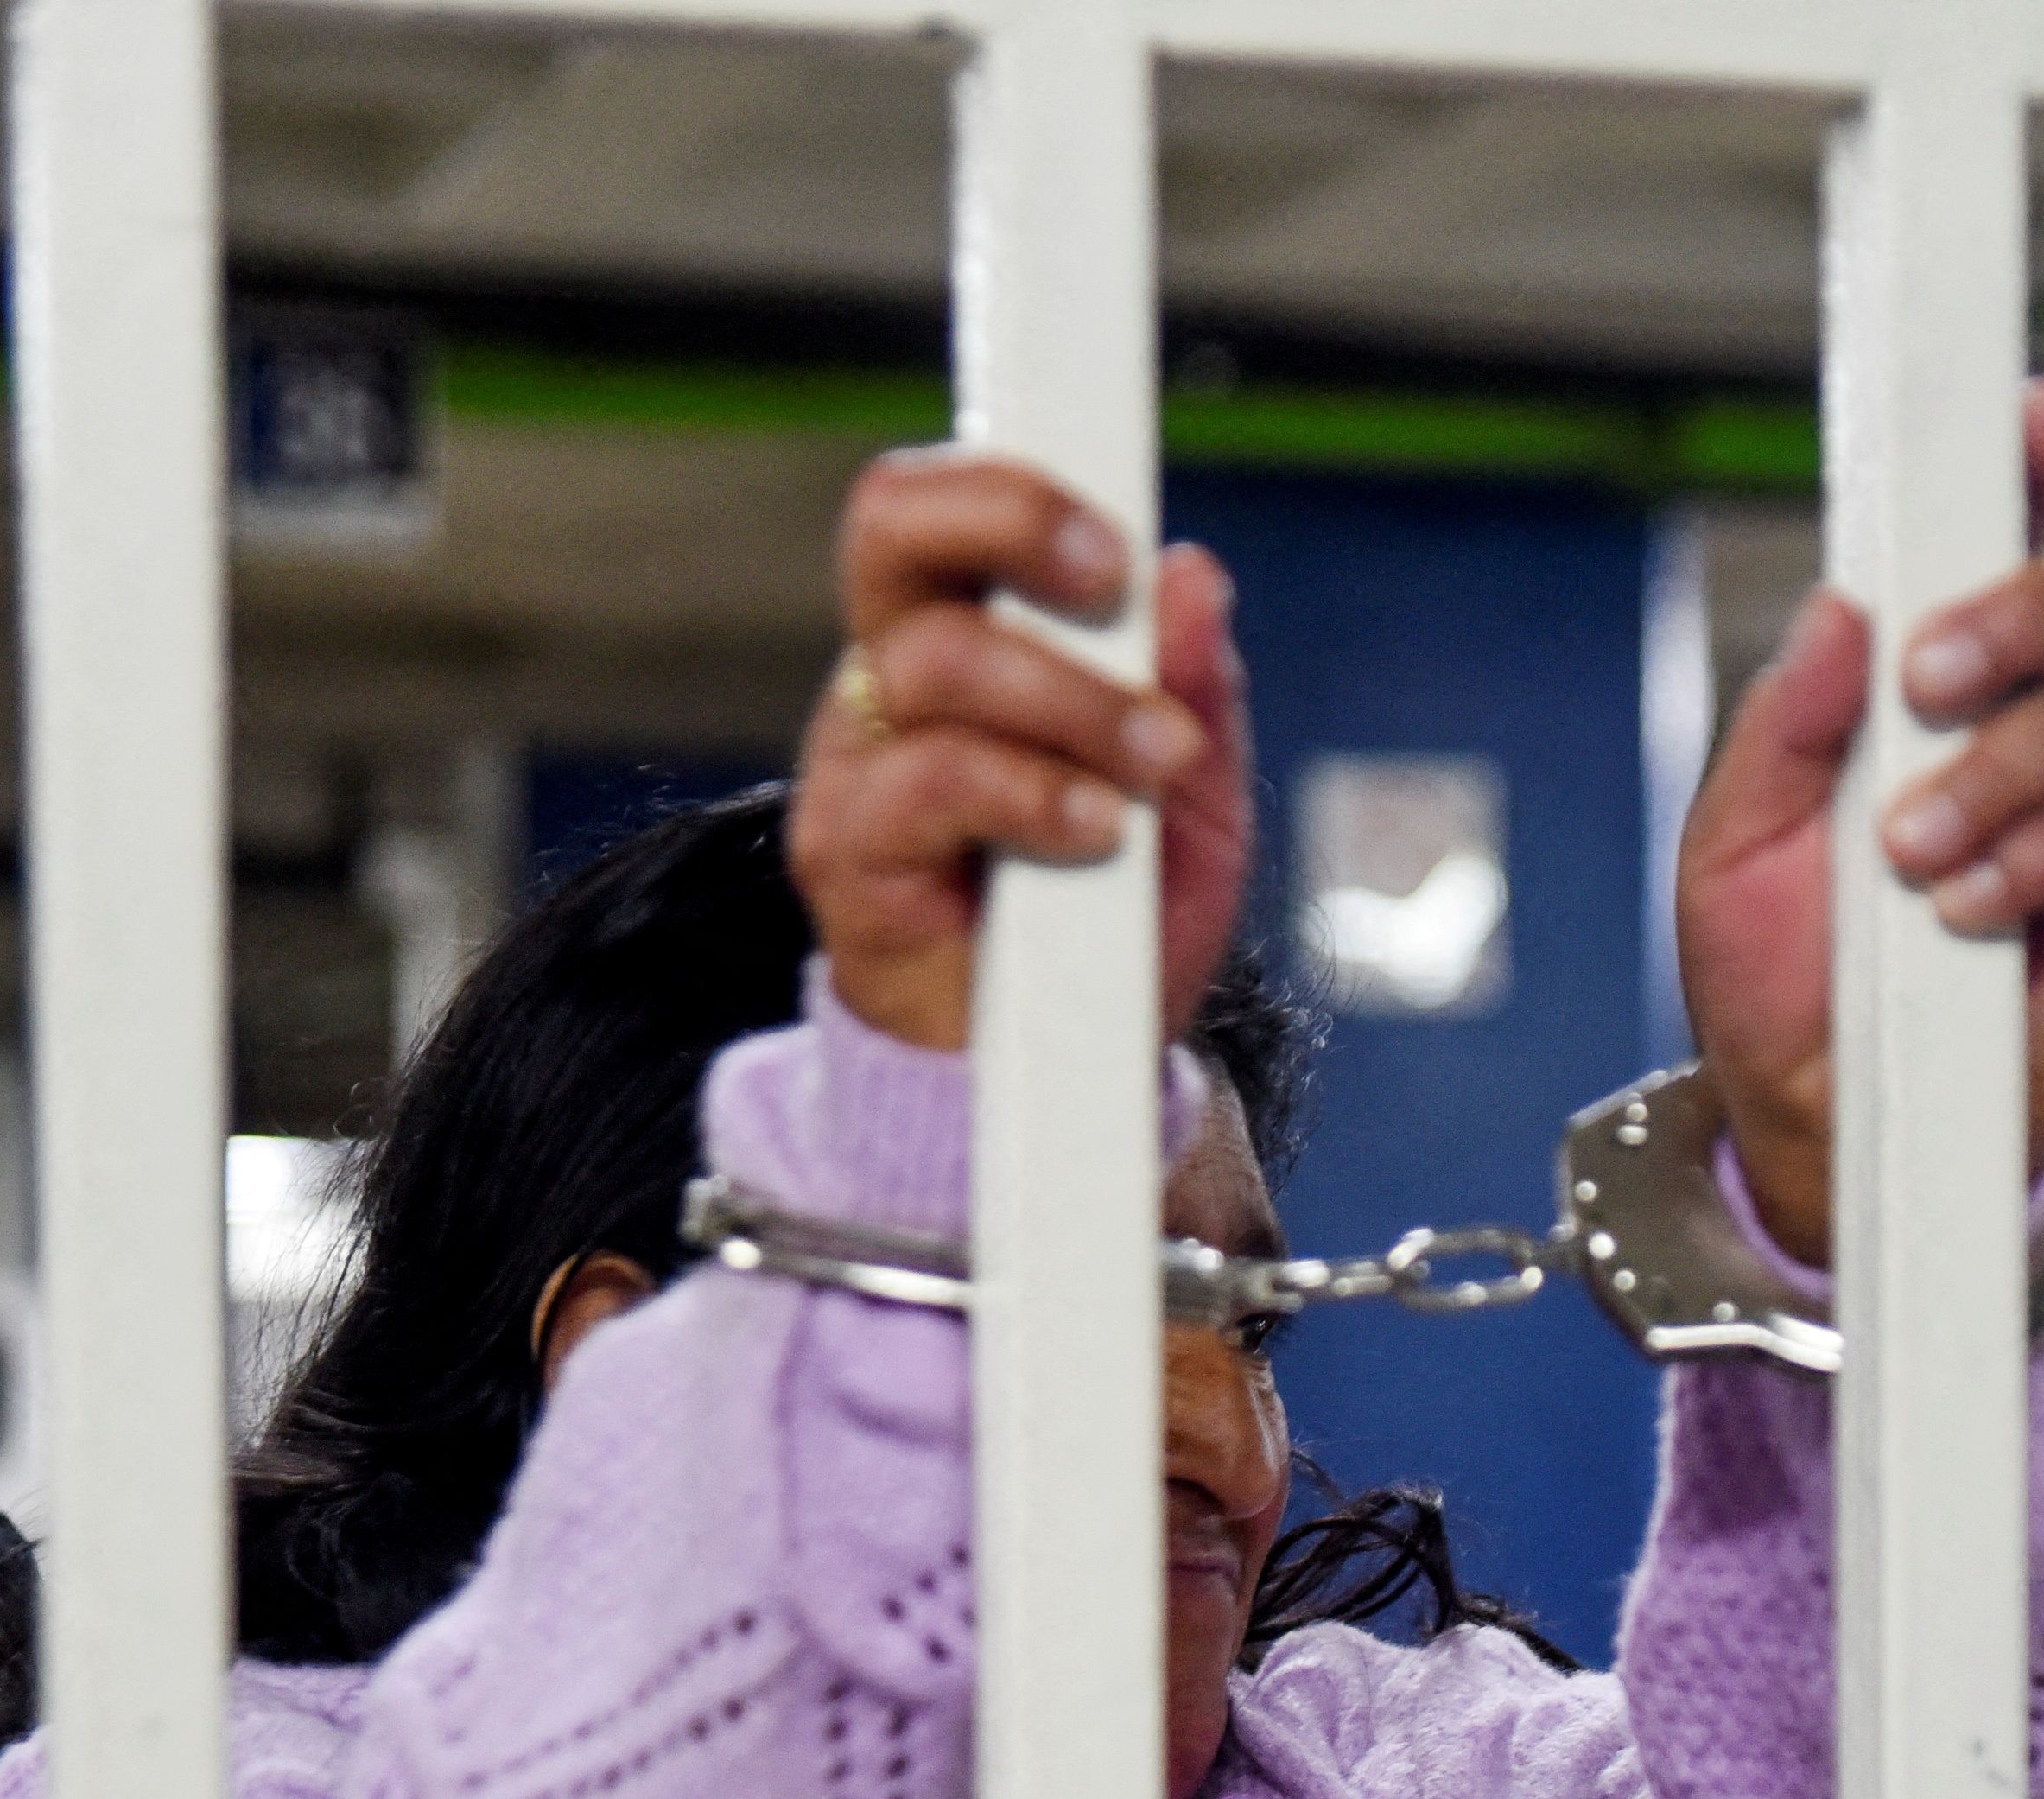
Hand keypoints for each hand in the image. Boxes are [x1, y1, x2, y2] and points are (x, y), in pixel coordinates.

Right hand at [787, 452, 1249, 1053]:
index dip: (1012, 484)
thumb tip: (1197, 575)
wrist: (1069, 1068)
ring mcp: (858, 764)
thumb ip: (1193, 689)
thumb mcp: (1190, 798)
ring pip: (940, 662)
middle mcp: (891, 683)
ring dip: (1072, 702)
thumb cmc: (1112, 919)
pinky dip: (1031, 794)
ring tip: (1154, 766)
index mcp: (961, 638)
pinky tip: (1095, 831)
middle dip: (1013, 526)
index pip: (942, 508)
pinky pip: (932, 783)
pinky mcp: (846, 855)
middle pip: (894, 529)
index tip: (1119, 536)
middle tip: (1111, 581)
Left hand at [1672, 379, 2043, 1268]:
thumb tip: (1842, 609)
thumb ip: (1784, 723)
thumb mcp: (1733, 843)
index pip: (1996, 557)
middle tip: (1928, 679)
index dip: (2029, 473)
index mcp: (1927, 696)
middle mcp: (2019, 737)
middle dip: (2016, 621)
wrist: (1809, 1123)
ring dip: (1991, 782)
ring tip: (1908, 858)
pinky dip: (2023, 868)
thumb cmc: (1777, 975)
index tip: (2036, 412)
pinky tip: (1957, 911)